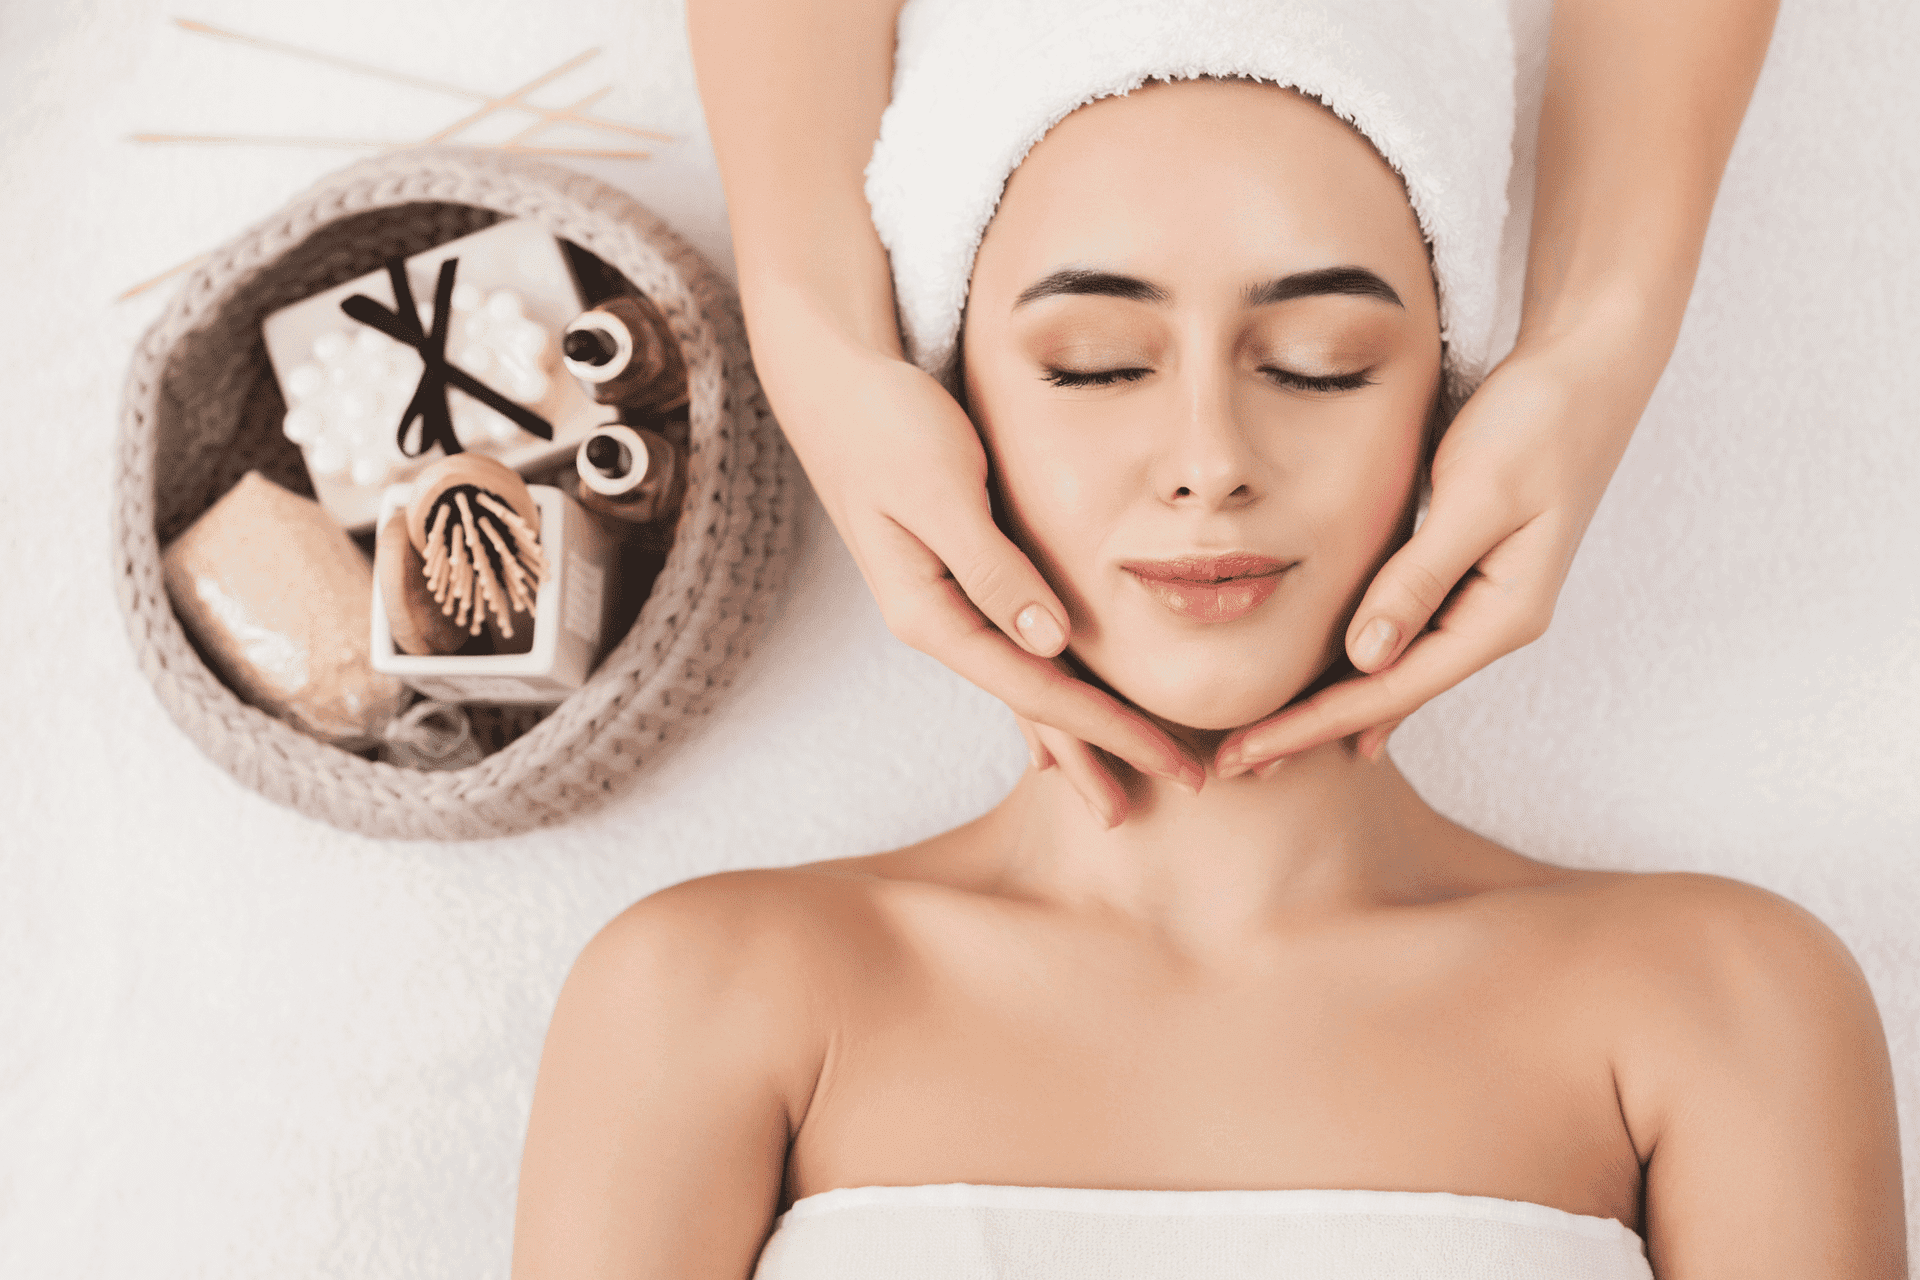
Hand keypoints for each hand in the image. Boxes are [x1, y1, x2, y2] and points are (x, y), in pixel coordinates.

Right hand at [787, 347, 1205, 804]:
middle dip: (1107, 753)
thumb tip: (1050, 643)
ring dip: (1081, 735)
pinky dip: (1051, 690)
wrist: (832, 386)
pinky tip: (1059, 729)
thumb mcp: (940, 491)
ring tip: (1124, 788)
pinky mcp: (960, 577)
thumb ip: (991, 568)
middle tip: (1183, 788)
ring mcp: (947, 607)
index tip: (1171, 760)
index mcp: (931, 615)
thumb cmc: (885, 424)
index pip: (1037, 690)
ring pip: (1028, 686)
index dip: (1109, 729)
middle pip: (1034, 707)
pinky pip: (1017, 650)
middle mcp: (938, 624)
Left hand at [1215, 340, 1641, 775]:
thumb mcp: (1478, 496)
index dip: (1311, 725)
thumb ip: (1420, 577)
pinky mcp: (1466, 573)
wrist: (1590, 369)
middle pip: (1385, 696)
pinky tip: (1332, 695)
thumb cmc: (1539, 422)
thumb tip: (1367, 656)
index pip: (1388, 691)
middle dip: (1309, 731)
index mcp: (1501, 617)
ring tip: (1263, 741)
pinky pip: (1403, 635)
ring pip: (1392, 672)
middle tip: (1232, 767)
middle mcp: (1494, 623)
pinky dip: (1358, 666)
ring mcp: (1482, 602)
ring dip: (1327, 705)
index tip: (1246, 751)